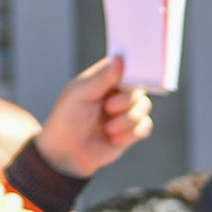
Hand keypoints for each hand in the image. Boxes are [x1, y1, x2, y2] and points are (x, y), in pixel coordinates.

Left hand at [33, 56, 153, 179]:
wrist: (67, 152)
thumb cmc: (68, 118)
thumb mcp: (81, 93)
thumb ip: (103, 78)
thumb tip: (120, 58)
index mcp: (104, 79)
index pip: (126, 66)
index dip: (132, 71)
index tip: (129, 80)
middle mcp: (117, 93)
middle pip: (139, 88)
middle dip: (126, 101)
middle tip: (108, 108)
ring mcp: (125, 112)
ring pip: (144, 107)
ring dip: (127, 120)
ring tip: (108, 129)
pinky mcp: (130, 131)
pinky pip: (145, 127)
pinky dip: (130, 134)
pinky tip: (113, 139)